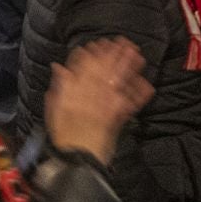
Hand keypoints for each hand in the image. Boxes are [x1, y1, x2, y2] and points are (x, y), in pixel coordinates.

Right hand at [44, 38, 151, 163]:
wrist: (77, 159)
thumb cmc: (63, 135)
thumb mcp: (53, 107)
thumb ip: (58, 86)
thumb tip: (59, 67)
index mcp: (74, 91)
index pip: (84, 66)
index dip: (93, 53)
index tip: (99, 43)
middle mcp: (92, 95)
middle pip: (105, 70)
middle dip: (114, 55)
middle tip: (123, 41)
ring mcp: (106, 106)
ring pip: (119, 82)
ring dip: (129, 67)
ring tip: (137, 54)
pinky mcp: (118, 118)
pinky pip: (131, 104)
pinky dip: (139, 94)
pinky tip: (147, 84)